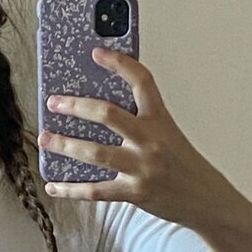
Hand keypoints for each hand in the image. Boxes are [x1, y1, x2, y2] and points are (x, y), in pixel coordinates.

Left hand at [37, 47, 236, 229]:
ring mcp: (142, 167)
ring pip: (95, 153)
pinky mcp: (135, 193)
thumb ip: (140, 122)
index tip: (96, 52)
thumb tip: (97, 111)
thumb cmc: (183, 164)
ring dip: (64, 145)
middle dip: (75, 106)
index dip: (119, 63)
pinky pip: (95, 191)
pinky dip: (70, 189)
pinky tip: (52, 185)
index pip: (142, 82)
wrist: (206, 200)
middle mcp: (151, 141)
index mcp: (160, 120)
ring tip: (44, 139)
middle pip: (108, 115)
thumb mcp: (168, 134)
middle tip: (53, 102)